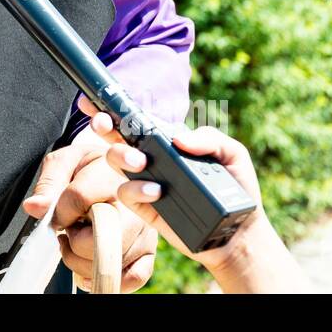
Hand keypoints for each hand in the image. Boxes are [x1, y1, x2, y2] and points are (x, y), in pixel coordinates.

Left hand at [22, 122, 157, 292]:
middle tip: (71, 229)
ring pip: (111, 263)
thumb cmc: (89, 168)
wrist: (118, 169)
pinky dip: (108, 281)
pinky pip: (133, 277)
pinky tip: (90, 270)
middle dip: (74, 241)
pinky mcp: (150, 250)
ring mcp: (145, 229)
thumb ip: (49, 183)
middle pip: (98, 239)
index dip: (60, 213)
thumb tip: (35, 207)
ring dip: (83, 261)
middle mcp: (135, 203)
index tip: (57, 215)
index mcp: (111, 173)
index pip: (78, 198)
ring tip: (81, 240)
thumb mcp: (66, 162)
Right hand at [77, 93, 302, 292]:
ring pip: (115, 161)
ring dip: (121, 155)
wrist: (239, 231)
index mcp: (168, 142)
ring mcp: (145, 182)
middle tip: (105, 125)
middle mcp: (152, 159)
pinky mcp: (145, 207)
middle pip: (116, 137)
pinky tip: (156, 191)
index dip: (112, 109)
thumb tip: (179, 139)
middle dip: (103, 126)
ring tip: (141, 162)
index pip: (137, 121)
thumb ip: (210, 138)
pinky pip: (126, 193)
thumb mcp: (232, 154)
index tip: (92, 100)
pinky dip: (136, 188)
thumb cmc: (238, 188)